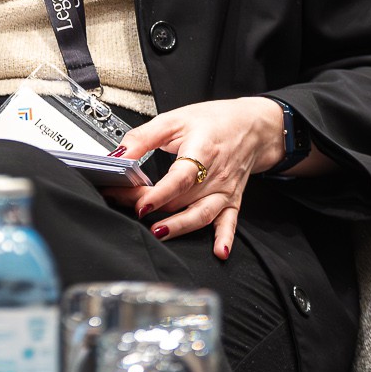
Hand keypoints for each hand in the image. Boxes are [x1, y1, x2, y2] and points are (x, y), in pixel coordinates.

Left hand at [105, 97, 284, 258]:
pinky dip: (225, 238)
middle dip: (153, 207)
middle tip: (126, 207)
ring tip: (159, 233)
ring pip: (201, 214)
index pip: (180, 177)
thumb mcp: (174, 119)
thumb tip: (119, 156)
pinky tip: (218, 252)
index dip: (160, 193)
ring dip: (180, 227)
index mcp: (202, 150)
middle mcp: (215, 174)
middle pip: (181, 198)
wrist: (251, 126)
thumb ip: (143, 137)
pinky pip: (229, 222)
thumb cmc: (214, 121)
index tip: (140, 204)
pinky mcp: (232, 200)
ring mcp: (224, 190)